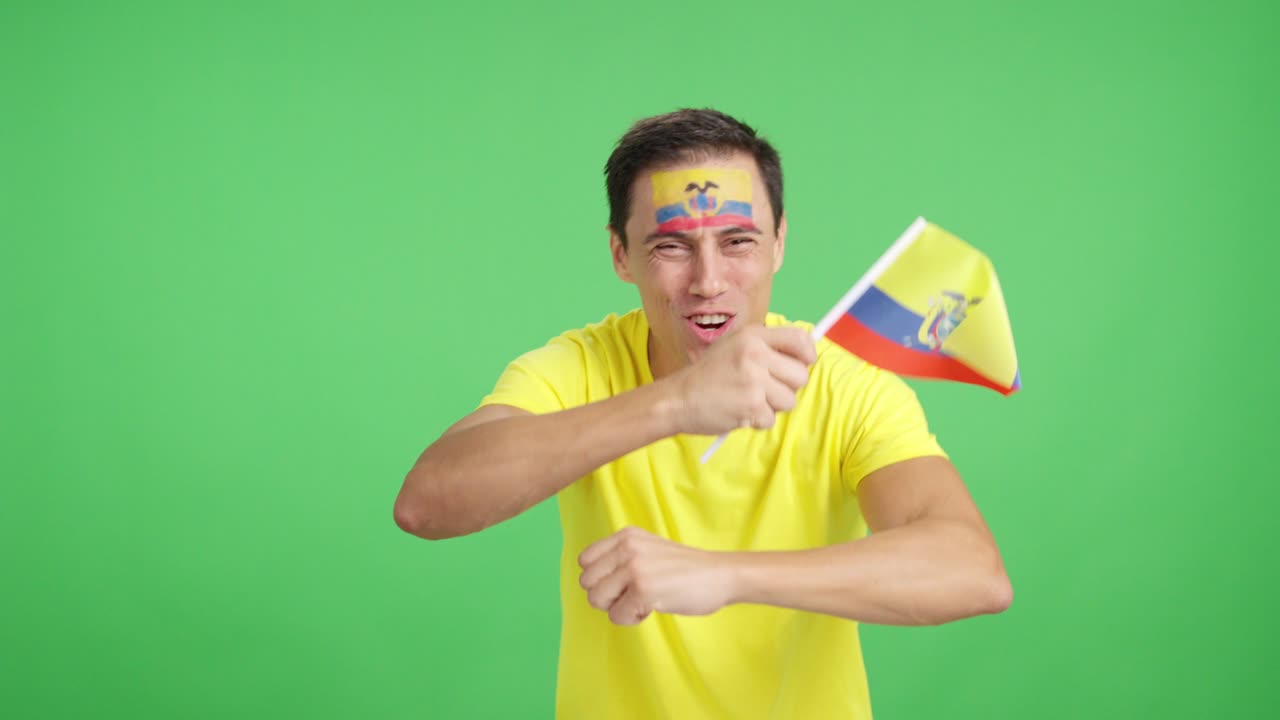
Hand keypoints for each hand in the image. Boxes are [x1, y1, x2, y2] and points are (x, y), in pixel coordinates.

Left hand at [578, 526, 734, 625]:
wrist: (720, 575)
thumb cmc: (685, 569)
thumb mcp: (648, 549)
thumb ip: (621, 557)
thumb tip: (591, 581)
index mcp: (626, 535)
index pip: (584, 561)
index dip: (600, 578)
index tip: (623, 582)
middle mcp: (626, 547)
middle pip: (587, 582)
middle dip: (606, 596)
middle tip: (633, 595)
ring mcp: (634, 568)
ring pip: (597, 599)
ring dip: (618, 608)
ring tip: (642, 601)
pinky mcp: (643, 590)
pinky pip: (616, 616)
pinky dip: (632, 619)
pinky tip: (652, 608)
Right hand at [668, 325, 816, 435]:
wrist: (678, 398)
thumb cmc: (708, 375)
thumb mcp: (734, 346)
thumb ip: (766, 347)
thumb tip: (804, 358)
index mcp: (753, 336)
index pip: (800, 338)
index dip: (808, 354)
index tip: (803, 364)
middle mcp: (755, 354)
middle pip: (801, 376)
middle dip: (787, 388)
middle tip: (765, 389)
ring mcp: (754, 380)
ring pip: (789, 400)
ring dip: (772, 406)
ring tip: (747, 400)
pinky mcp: (751, 406)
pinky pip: (771, 419)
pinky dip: (757, 421)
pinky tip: (738, 411)